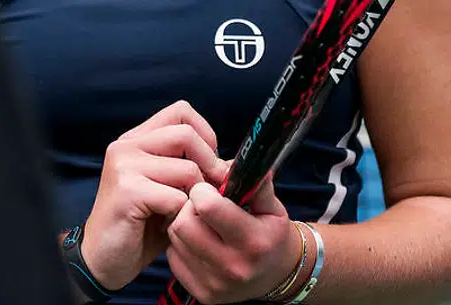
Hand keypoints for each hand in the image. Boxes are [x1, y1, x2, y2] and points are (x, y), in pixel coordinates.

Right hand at [79, 100, 228, 291]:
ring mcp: (124, 166)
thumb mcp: (168, 189)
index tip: (210, 165)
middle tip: (211, 193)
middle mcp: (127, 146)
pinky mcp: (127, 191)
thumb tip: (231, 165)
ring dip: (196, 197)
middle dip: (209, 165)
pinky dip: (182, 216)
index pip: (181, 111)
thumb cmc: (140, 226)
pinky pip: (177, 198)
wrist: (103, 260)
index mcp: (136, 139)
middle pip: (187, 135)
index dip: (205, 136)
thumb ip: (192, 170)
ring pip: (187, 168)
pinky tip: (170, 227)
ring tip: (185, 214)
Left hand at [164, 168, 301, 303]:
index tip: (207, 188)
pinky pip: (173, 257)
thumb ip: (257, 183)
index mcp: (253, 241)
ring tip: (199, 220)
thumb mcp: (272, 207)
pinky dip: (180, 245)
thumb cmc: (271, 234)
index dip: (202, 190)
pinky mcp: (202, 294)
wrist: (277, 274)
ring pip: (175, 239)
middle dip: (188, 206)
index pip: (208, 207)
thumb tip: (244, 160)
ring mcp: (216, 284)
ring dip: (182, 223)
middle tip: (199, 204)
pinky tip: (197, 240)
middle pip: (184, 223)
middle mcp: (234, 267)